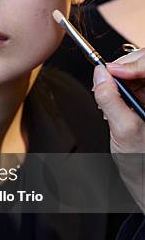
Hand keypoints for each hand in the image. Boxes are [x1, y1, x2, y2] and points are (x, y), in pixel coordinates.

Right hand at [93, 49, 144, 211]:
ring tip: (107, 96)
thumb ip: (110, 98)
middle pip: (143, 64)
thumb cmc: (140, 160)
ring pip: (138, 72)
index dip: (131, 63)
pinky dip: (120, 89)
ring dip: (119, 79)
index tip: (110, 70)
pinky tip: (114, 102)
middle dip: (122, 69)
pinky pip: (136, 84)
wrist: (143, 176)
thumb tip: (100, 75)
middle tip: (105, 81)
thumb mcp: (122, 128)